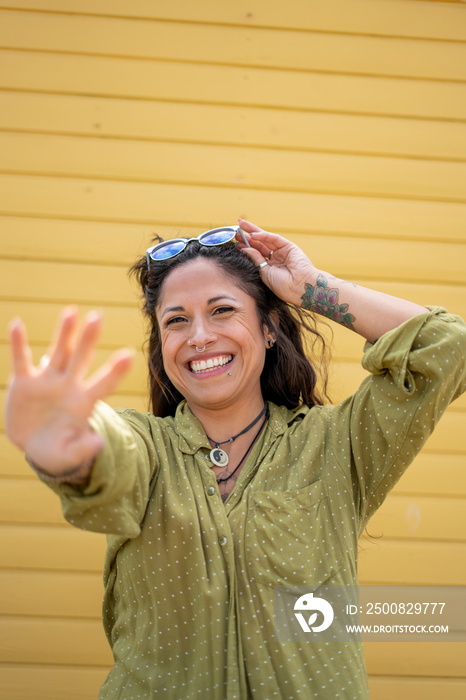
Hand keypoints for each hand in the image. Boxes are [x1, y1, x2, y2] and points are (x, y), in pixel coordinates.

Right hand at [5, 307, 133, 474]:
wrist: (34, 445)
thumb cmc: (58, 450)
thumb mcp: (70, 455)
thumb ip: (84, 448)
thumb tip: (99, 444)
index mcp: (83, 402)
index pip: (103, 384)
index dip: (115, 372)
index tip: (130, 356)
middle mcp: (68, 385)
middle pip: (80, 358)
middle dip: (88, 339)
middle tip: (98, 317)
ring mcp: (47, 381)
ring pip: (57, 352)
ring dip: (63, 333)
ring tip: (71, 311)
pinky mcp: (25, 382)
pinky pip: (21, 360)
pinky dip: (18, 344)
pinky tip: (16, 325)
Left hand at [236, 219, 316, 304]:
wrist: (300, 287)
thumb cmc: (283, 286)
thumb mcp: (264, 272)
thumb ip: (256, 259)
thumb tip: (245, 248)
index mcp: (269, 267)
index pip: (255, 254)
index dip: (246, 247)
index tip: (235, 243)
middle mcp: (275, 258)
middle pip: (259, 244)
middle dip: (247, 237)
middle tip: (235, 230)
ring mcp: (282, 251)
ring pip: (265, 238)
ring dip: (253, 232)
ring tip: (241, 226)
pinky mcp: (289, 246)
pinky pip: (274, 238)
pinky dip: (263, 235)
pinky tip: (253, 234)